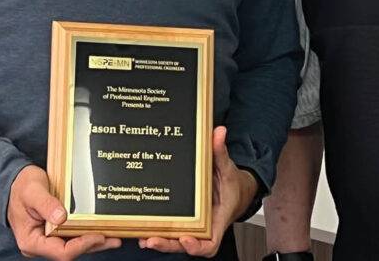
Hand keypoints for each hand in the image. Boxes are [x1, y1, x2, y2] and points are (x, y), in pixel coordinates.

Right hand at [7, 165, 120, 259]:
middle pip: (70, 251)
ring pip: (74, 245)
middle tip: (114, 238)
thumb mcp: (32, 192)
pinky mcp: (55, 231)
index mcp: (31, 241)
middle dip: (92, 245)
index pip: (60, 251)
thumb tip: (61, 218)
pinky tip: (102, 229)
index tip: (97, 235)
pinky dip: (87, 233)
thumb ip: (46, 204)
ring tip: (115, 236)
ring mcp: (48, 238)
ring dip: (94, 241)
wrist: (15, 182)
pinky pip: (73, 236)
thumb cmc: (21, 187)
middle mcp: (41, 244)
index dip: (81, 245)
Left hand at [140, 126, 258, 257]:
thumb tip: (219, 132)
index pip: (210, 243)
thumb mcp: (227, 168)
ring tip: (144, 237)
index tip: (185, 239)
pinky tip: (143, 228)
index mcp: (217, 219)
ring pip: (175, 240)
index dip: (197, 246)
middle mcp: (204, 226)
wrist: (234, 190)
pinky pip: (171, 229)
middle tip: (152, 240)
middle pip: (185, 244)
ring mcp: (192, 225)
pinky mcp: (184, 220)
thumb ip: (220, 152)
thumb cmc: (231, 184)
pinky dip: (158, 231)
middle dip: (168, 244)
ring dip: (160, 240)